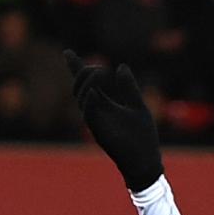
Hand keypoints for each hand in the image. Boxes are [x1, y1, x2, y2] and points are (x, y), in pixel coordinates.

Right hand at [67, 51, 163, 192]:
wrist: (146, 162)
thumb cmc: (143, 138)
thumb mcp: (137, 106)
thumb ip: (129, 88)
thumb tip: (121, 66)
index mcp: (105, 104)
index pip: (88, 83)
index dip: (77, 68)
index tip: (67, 52)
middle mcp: (96, 111)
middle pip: (80, 86)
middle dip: (84, 72)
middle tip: (101, 68)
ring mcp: (96, 121)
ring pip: (82, 96)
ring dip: (89, 82)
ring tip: (102, 72)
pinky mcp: (98, 131)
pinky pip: (88, 113)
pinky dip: (88, 100)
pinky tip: (93, 91)